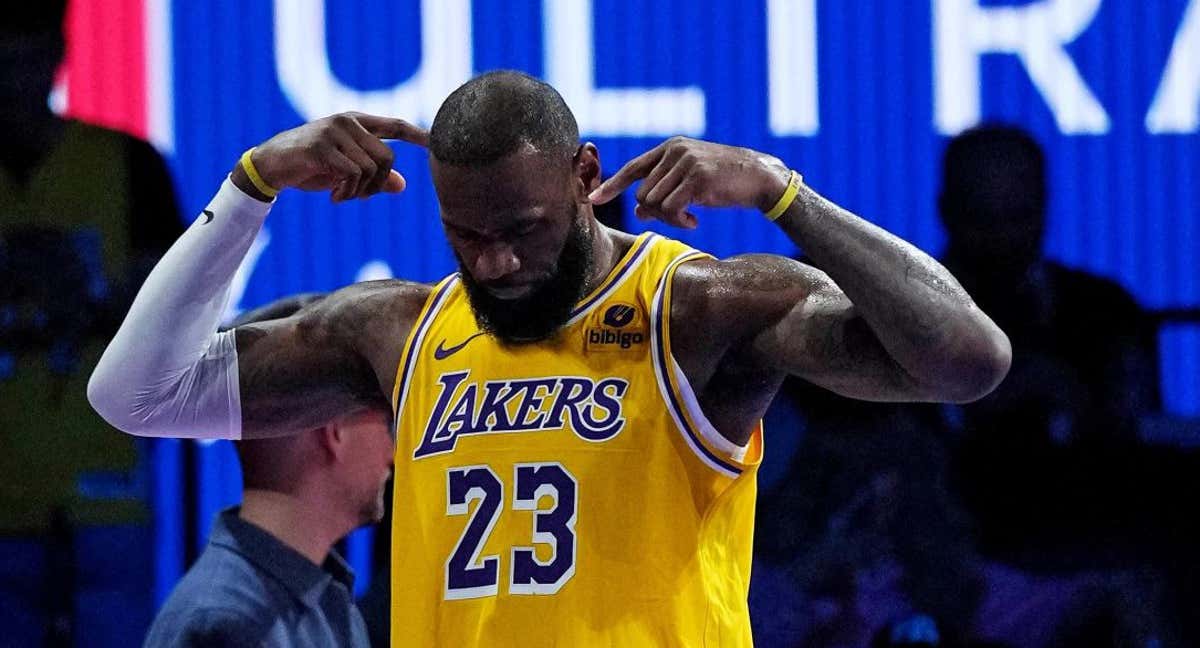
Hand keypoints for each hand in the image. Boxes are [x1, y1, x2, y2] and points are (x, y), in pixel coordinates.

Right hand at [240, 112, 428, 202]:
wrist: (271, 165)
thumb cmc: (311, 167)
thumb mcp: (345, 172)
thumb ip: (374, 176)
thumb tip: (402, 185)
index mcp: (357, 123)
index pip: (395, 125)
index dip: (417, 134)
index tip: (436, 143)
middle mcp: (348, 121)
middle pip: (387, 157)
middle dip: (378, 184)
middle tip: (359, 197)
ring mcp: (334, 131)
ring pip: (371, 168)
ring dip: (359, 192)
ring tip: (341, 196)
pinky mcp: (322, 146)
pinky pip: (353, 174)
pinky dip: (347, 193)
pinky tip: (333, 197)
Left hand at [588, 136, 790, 227]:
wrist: (761, 179)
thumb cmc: (726, 183)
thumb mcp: (691, 185)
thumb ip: (664, 192)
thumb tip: (639, 213)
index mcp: (671, 147)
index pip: (633, 168)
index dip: (612, 185)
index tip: (592, 199)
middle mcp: (675, 150)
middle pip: (642, 194)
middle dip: (655, 214)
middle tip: (679, 220)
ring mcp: (686, 162)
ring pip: (653, 203)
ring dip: (669, 220)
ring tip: (689, 219)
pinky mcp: (697, 177)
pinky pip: (670, 209)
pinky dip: (678, 222)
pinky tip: (695, 222)